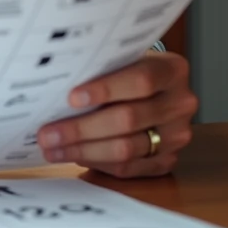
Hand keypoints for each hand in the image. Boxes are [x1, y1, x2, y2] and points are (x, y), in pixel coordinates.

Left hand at [35, 52, 196, 178]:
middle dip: (82, 128)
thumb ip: (101, 69)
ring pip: (126, 148)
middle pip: (128, 119)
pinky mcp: (167, 160)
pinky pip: (128, 168)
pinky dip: (96, 163)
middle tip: (47, 133)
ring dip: (83, 150)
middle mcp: (180, 103)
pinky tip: (73, 156)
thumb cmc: (128, 71)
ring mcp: (177, 135)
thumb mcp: (122, 59)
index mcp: (172, 70)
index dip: (106, 89)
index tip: (72, 98)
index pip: (141, 80)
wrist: (156, 90)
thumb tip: (55, 87)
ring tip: (53, 148)